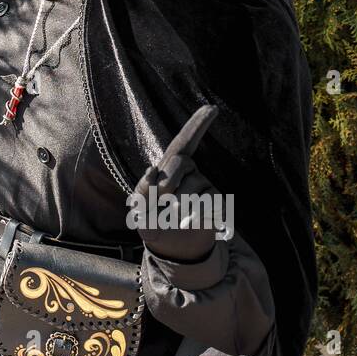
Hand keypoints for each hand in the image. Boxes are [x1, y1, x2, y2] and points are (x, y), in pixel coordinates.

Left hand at [133, 105, 222, 262]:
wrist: (172, 247)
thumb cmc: (152, 221)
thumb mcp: (139, 208)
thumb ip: (142, 189)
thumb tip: (152, 168)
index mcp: (170, 166)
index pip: (184, 142)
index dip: (198, 124)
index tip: (212, 108)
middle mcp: (191, 170)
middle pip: (181, 164)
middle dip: (166, 185)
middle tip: (161, 202)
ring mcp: (205, 184)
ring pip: (192, 188)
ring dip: (178, 208)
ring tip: (174, 217)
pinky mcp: (216, 202)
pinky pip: (206, 204)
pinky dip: (193, 216)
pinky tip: (188, 222)